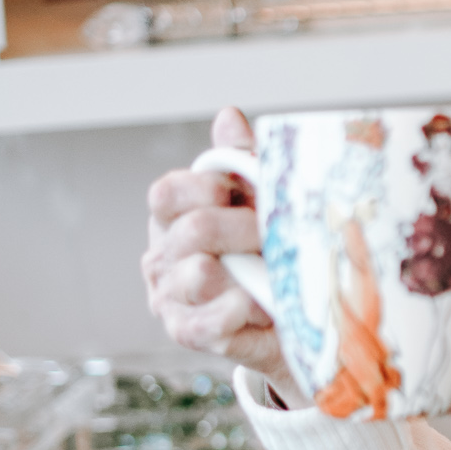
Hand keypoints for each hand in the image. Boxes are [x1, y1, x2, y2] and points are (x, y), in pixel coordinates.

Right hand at [142, 107, 299, 402]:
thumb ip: (241, 160)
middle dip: (246, 229)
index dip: (205, 187)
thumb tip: (228, 117)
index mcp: (172, 217)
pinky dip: (249, 307)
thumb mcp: (260, 200)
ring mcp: (170, 297)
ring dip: (251, 270)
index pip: (167, 193)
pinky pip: (215, 318)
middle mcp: (162, 256)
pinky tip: (266, 302)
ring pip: (201, 275)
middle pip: (193, 231)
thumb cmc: (268, 252)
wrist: (289, 317)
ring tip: (275, 272)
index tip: (239, 193)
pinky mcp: (189, 332)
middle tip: (278, 235)